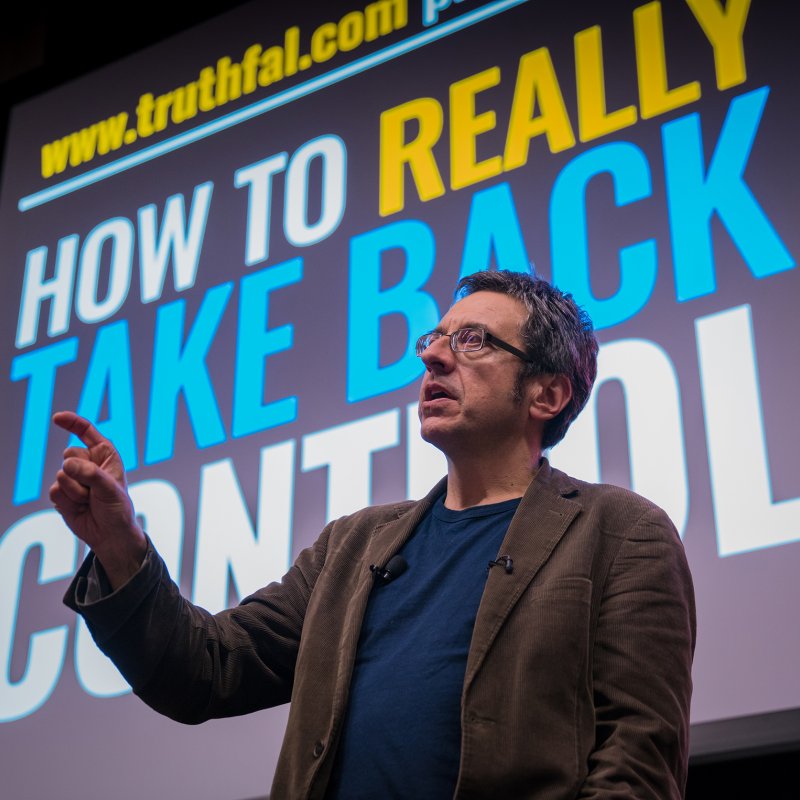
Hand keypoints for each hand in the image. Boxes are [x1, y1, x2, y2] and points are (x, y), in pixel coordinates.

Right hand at [50, 411, 146, 589]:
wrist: (110, 535)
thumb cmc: (118, 508)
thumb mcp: (111, 489)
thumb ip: (91, 474)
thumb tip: (67, 464)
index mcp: (105, 454)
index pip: (86, 432)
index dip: (71, 422)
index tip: (56, 418)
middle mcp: (87, 463)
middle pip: (69, 455)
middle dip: (81, 474)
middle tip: (96, 491)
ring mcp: (73, 478)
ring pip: (61, 475)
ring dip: (76, 492)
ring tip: (90, 501)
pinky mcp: (62, 493)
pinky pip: (54, 491)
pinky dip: (67, 501)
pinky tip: (79, 508)